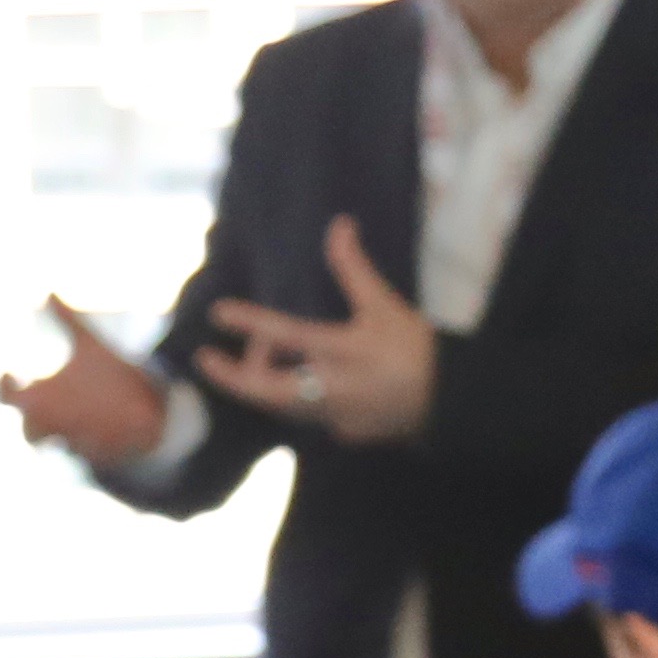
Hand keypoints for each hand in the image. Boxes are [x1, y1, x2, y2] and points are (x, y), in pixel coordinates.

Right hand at [0, 297, 176, 467]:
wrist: (145, 404)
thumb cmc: (109, 374)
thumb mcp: (89, 344)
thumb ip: (68, 320)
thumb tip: (50, 291)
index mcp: (43, 394)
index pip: (7, 397)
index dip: (3, 388)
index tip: (11, 372)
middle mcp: (53, 421)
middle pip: (28, 432)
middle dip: (34, 422)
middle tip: (46, 403)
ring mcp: (75, 440)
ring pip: (60, 445)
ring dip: (66, 433)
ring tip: (84, 414)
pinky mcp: (98, 455)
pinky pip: (90, 455)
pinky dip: (95, 443)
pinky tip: (109, 427)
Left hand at [197, 216, 436, 444]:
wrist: (451, 403)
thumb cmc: (417, 349)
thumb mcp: (385, 305)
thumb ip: (355, 268)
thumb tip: (339, 224)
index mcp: (344, 352)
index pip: (288, 335)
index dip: (250, 322)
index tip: (217, 313)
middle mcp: (333, 389)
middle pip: (266, 390)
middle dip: (231, 377)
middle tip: (206, 359)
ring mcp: (335, 417)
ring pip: (280, 405)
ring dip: (262, 383)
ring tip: (257, 360)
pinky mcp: (344, 433)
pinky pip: (305, 416)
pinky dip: (291, 398)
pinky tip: (295, 382)